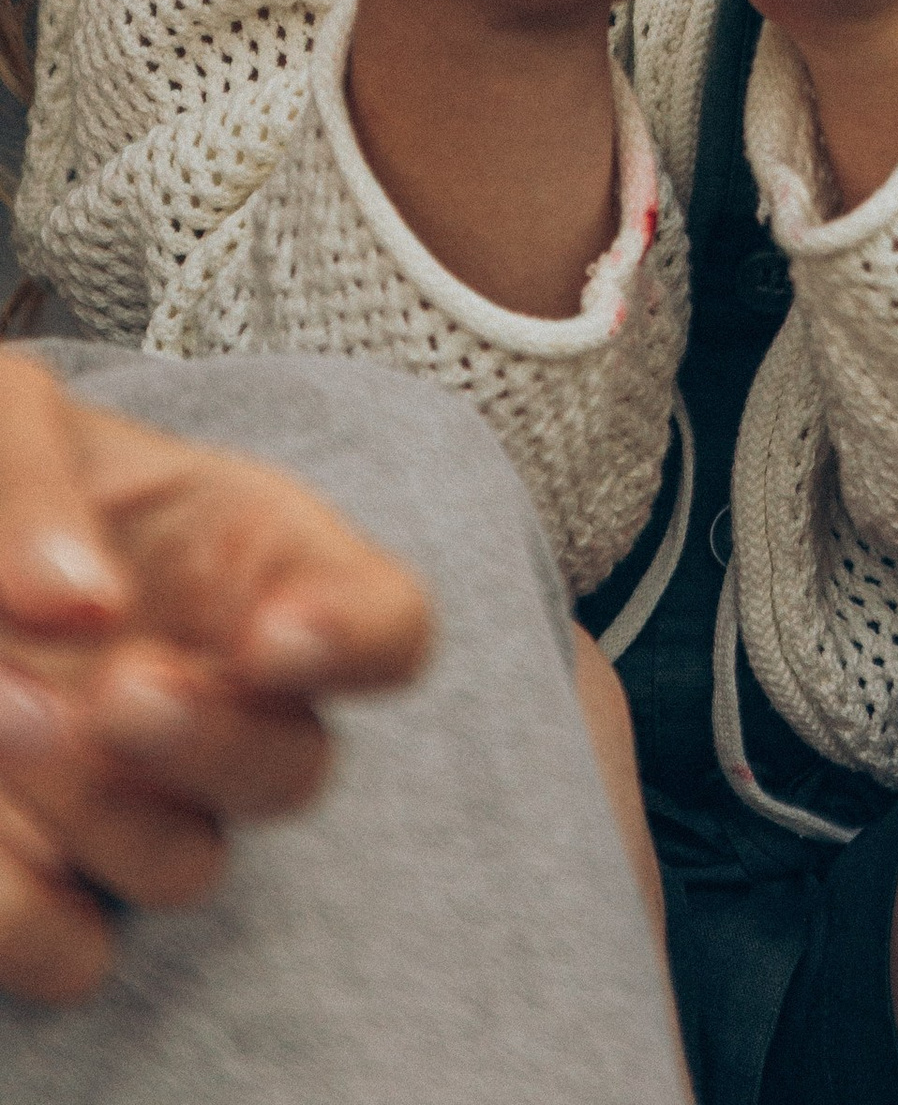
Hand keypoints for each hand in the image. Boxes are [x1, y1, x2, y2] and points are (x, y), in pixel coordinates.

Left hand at [0, 351, 429, 1003]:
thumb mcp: (8, 420)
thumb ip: (34, 479)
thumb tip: (78, 600)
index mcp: (256, 564)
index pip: (386, 630)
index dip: (355, 642)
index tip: (273, 635)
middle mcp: (224, 699)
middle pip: (294, 772)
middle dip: (205, 740)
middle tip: (108, 690)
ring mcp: (143, 805)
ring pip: (188, 867)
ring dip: (99, 813)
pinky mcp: (56, 890)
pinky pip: (75, 951)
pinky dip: (25, 913)